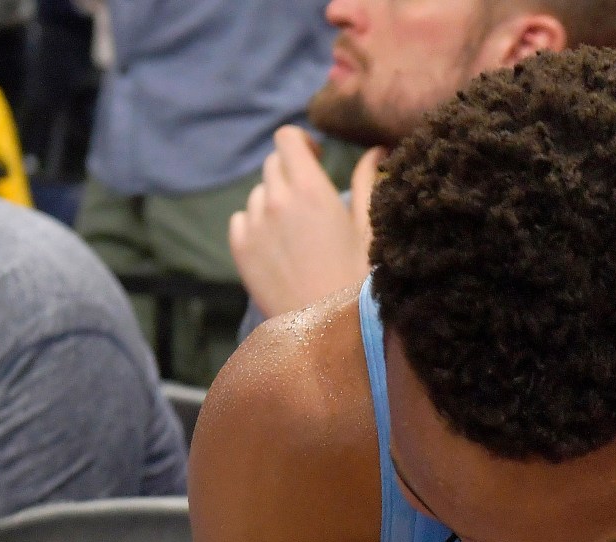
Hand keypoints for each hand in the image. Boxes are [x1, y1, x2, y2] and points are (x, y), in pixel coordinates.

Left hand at [231, 128, 381, 318]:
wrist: (330, 330)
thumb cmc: (360, 280)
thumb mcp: (371, 230)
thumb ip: (368, 184)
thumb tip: (376, 150)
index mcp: (309, 189)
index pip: (286, 138)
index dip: (301, 143)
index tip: (317, 159)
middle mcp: (274, 200)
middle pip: (272, 164)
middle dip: (291, 173)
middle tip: (312, 201)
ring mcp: (253, 224)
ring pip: (258, 194)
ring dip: (275, 201)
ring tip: (298, 232)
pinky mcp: (240, 249)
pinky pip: (242, 219)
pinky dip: (257, 224)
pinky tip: (279, 247)